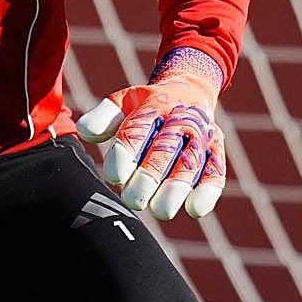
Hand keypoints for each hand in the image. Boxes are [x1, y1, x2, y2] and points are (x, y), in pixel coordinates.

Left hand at [76, 48, 224, 219]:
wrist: (189, 91)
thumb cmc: (147, 106)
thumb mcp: (124, 102)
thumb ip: (104, 117)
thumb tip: (84, 131)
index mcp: (153, 105)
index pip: (138, 130)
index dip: (126, 154)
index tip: (113, 176)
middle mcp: (180, 119)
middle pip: (164, 150)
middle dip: (149, 177)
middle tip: (132, 200)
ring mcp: (201, 135)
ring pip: (191, 164)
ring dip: (177, 188)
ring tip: (160, 211)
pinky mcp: (216, 152)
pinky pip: (216, 172)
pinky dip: (208, 191)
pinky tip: (193, 209)